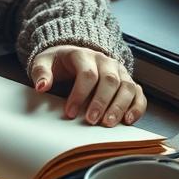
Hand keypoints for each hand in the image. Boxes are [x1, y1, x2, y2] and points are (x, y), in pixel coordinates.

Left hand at [29, 46, 146, 126]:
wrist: (73, 56)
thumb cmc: (58, 62)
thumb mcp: (44, 62)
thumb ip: (41, 72)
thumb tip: (42, 86)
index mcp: (84, 54)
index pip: (87, 74)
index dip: (80, 94)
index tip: (70, 112)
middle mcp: (105, 61)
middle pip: (110, 80)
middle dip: (101, 102)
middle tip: (91, 121)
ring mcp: (119, 70)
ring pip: (127, 86)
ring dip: (119, 106)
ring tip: (108, 123)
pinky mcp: (127, 81)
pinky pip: (138, 93)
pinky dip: (136, 107)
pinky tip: (128, 120)